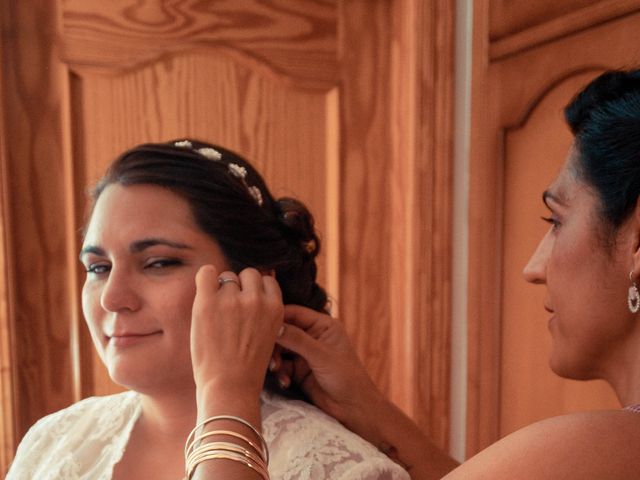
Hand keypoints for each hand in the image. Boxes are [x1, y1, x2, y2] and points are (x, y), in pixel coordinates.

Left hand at [191, 265, 283, 400]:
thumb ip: (264, 310)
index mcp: (275, 307)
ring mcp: (232, 299)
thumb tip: (255, 283)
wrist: (230, 388)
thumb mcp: (269, 334)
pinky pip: (206, 273)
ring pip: (227, 276)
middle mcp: (256, 299)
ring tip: (216, 315)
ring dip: (221, 290)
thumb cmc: (247, 367)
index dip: (255, 292)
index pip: (266, 280)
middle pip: (248, 274)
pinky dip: (205, 278)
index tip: (247, 307)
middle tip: (230, 312)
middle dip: (240, 288)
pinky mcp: (208, 303)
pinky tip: (204, 293)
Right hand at [274, 305, 385, 430]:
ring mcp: (305, 354)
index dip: (276, 317)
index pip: (294, 313)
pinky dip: (280, 373)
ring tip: (275, 370)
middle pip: (283, 331)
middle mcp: (312, 336)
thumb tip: (273, 326)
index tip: (260, 324)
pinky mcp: (299, 371)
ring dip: (275, 359)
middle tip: (268, 354)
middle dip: (274, 343)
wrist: (353, 409)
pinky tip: (285, 382)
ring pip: (280, 349)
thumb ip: (297, 339)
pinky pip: (282, 366)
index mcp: (322, 325)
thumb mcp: (321, 355)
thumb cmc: (346, 377)